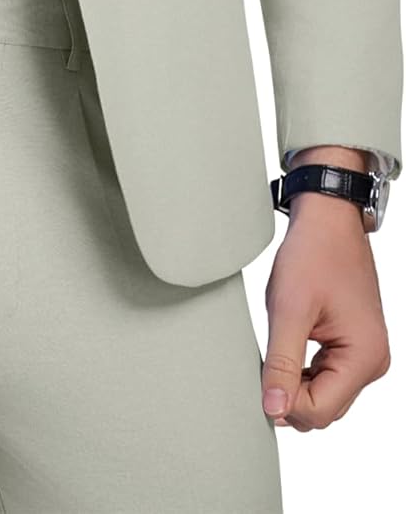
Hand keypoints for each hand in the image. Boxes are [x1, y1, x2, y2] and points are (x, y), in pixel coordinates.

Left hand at [262, 145, 390, 430]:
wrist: (328, 219)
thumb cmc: (313, 254)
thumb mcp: (288, 309)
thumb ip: (281, 364)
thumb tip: (273, 409)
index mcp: (363, 357)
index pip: (320, 411)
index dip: (284, 403)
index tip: (260, 378)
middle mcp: (371, 362)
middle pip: (324, 409)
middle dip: (290, 394)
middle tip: (265, 358)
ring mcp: (364, 354)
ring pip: (324, 395)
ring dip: (295, 381)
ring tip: (277, 345)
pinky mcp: (354, 345)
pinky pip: (327, 375)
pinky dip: (304, 370)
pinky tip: (287, 346)